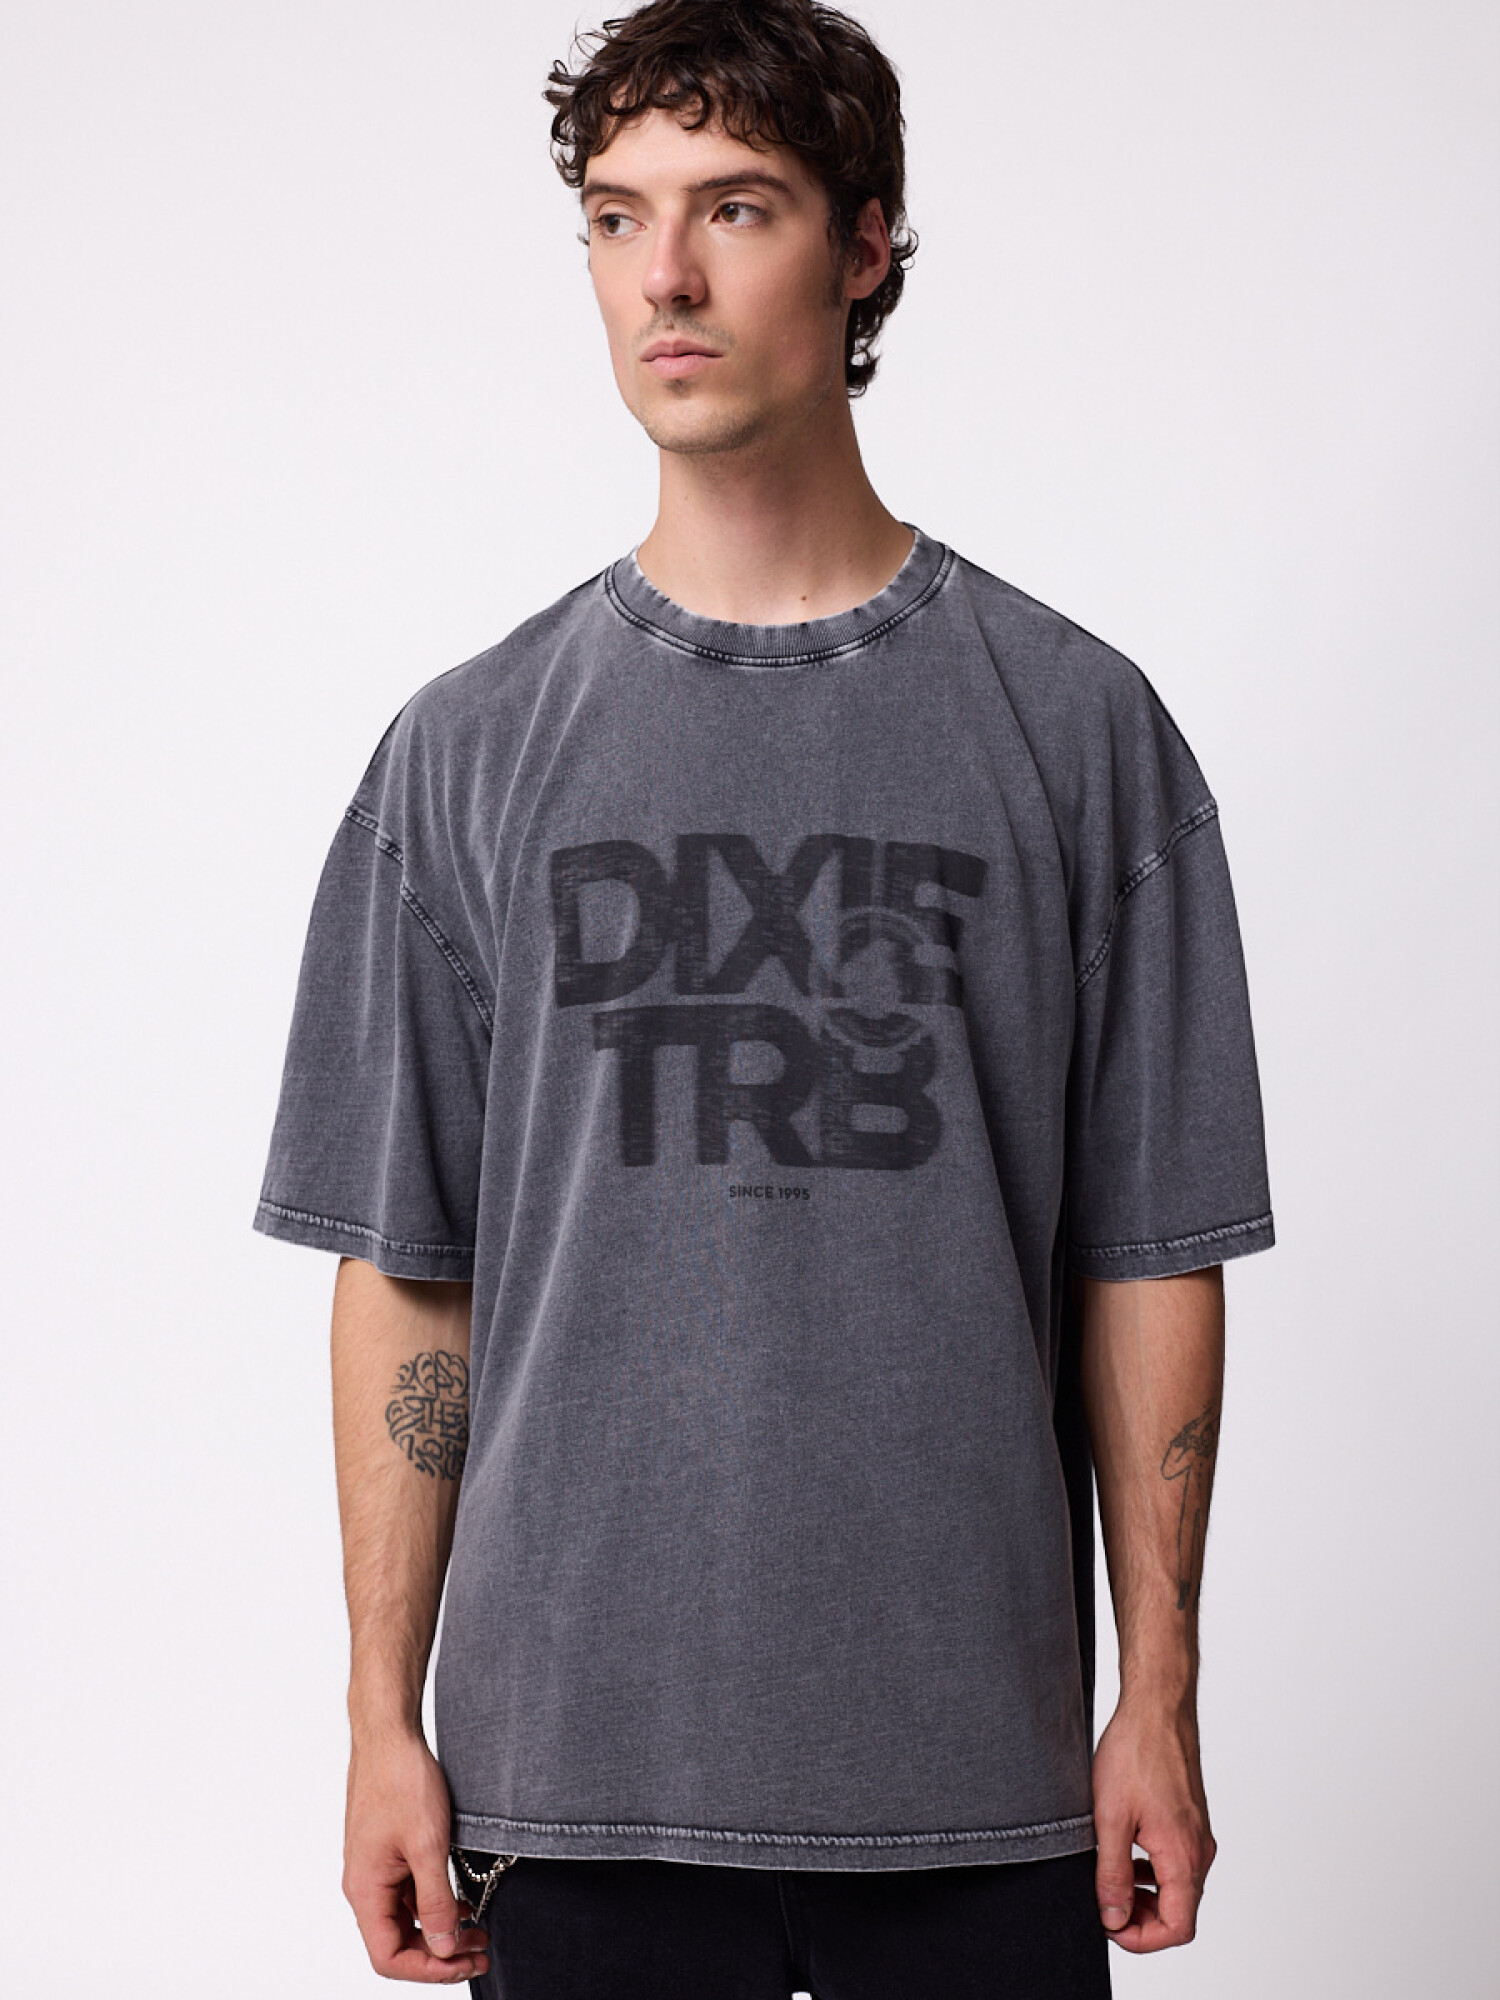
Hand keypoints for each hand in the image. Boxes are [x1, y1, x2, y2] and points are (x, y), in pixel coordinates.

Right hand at [343, 1726, 491, 1983]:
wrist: (390, 1733)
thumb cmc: (401, 1780)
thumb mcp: (428, 1845)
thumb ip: (435, 1901)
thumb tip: (443, 1946)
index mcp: (365, 1890)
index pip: (388, 1956)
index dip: (428, 1969)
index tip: (465, 1962)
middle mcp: (365, 1885)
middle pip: (397, 1942)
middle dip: (441, 1952)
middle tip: (481, 1950)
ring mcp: (376, 1868)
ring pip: (406, 1917)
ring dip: (441, 1927)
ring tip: (480, 1929)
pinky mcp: (388, 1852)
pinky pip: (408, 1891)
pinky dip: (435, 1902)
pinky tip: (464, 1899)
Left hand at [1090, 1696, 1215, 1952]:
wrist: (1157, 1707)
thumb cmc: (1135, 1753)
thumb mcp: (1110, 1818)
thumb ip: (1112, 1875)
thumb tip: (1112, 1919)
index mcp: (1183, 1857)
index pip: (1178, 1928)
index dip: (1142, 1939)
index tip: (1109, 1925)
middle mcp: (1199, 1851)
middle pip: (1179, 1912)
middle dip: (1140, 1919)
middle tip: (1103, 1904)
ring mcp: (1198, 1835)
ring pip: (1178, 1888)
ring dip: (1145, 1896)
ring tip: (1108, 1881)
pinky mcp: (1190, 1821)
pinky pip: (1177, 1863)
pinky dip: (1152, 1872)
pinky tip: (1125, 1854)